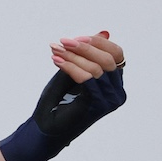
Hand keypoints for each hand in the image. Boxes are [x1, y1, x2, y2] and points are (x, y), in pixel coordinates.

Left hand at [0, 31, 127, 160]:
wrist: (44, 129)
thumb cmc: (58, 101)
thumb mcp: (73, 71)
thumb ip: (88, 54)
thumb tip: (105, 32)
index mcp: (114, 82)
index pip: (116, 53)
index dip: (97, 42)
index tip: (75, 38)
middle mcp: (117, 91)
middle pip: (108, 59)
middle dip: (84, 47)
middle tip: (63, 41)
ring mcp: (110, 100)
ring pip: (97, 68)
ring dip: (73, 56)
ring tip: (55, 49)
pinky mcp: (99, 106)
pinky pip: (87, 79)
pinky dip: (71, 67)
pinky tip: (56, 60)